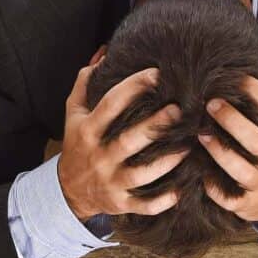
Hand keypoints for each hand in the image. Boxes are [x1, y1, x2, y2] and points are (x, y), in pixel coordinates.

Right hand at [59, 55, 188, 221]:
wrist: (68, 191)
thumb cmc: (78, 145)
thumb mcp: (74, 113)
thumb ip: (86, 82)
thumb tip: (104, 52)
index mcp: (88, 131)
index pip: (110, 105)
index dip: (133, 86)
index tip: (157, 73)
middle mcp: (99, 157)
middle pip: (129, 140)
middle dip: (155, 125)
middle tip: (180, 109)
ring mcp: (110, 182)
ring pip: (142, 174)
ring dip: (167, 162)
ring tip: (188, 146)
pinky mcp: (120, 203)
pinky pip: (144, 205)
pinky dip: (163, 200)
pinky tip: (182, 189)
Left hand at [199, 64, 257, 221]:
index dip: (257, 91)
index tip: (237, 77)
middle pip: (255, 138)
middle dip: (231, 119)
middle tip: (210, 103)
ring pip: (239, 168)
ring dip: (218, 151)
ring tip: (200, 134)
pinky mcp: (247, 204)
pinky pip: (227, 196)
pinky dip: (212, 186)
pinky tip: (200, 171)